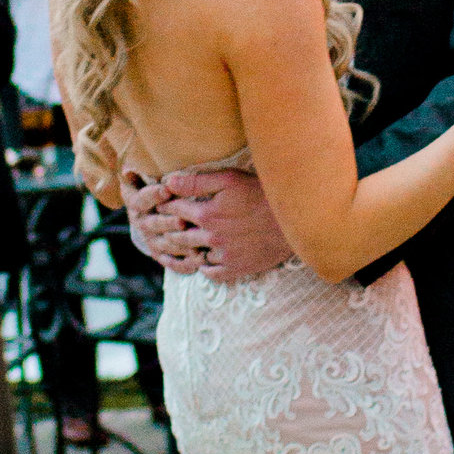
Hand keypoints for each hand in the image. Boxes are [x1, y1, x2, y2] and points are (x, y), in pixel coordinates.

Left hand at [124, 162, 293, 284]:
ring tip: (175, 243)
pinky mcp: (236, 268)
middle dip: (166, 229)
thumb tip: (168, 182)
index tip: (159, 203)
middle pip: (177, 236)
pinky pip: (210, 273)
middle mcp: (211, 238)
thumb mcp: (230, 180)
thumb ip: (197, 181)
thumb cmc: (263, 194)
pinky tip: (202, 259)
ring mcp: (223, 255)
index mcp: (206, 214)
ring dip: (182, 249)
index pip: (172, 210)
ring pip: (192, 256)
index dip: (163, 205)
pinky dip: (203, 267)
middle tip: (159, 225)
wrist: (294, 221)